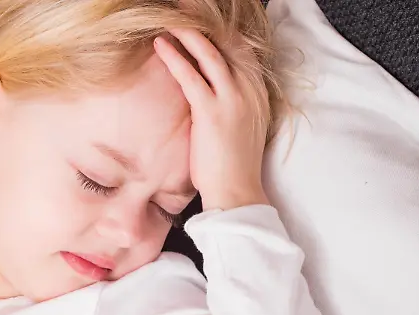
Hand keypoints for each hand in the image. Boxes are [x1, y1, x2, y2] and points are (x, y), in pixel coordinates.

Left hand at [153, 29, 269, 211]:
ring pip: (212, 53)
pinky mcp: (212, 113)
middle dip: (206, 22)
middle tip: (186, 6)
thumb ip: (231, 102)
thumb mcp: (239, 125)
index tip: (202, 16)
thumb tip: (210, 90)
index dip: (222, 29)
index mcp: (258, 91)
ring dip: (189, 32)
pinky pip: (192, 76)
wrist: (237, 192)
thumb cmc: (232, 165)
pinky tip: (161, 45)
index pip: (242, 48)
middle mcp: (250, 90)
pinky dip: (175, 57)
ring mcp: (234, 100)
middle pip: (229, 42)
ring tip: (169, 19)